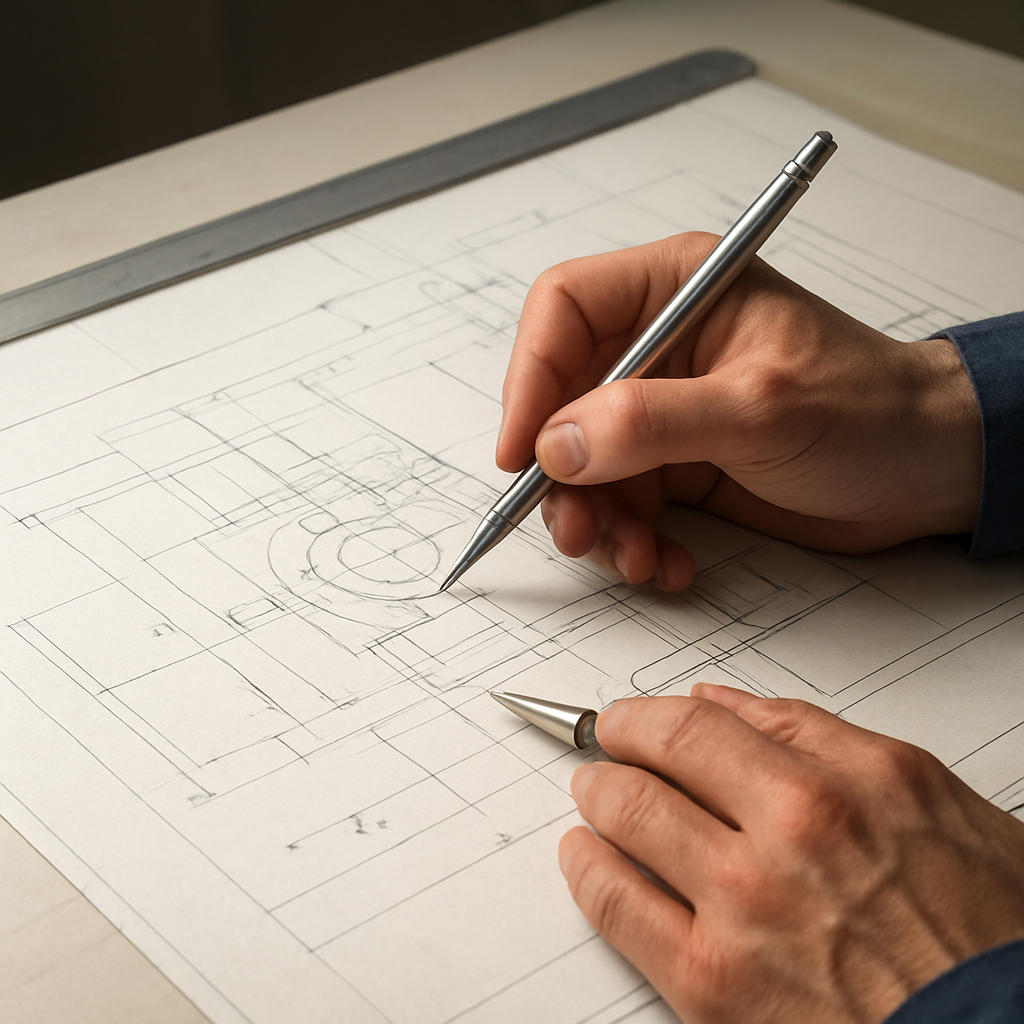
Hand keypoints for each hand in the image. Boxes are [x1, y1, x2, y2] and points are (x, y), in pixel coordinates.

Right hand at [496, 233, 981, 590]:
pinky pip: (621, 504)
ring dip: (597, 521)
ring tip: (635, 557)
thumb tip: (560, 443)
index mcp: (680, 290)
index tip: (523, 450)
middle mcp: (661, 347)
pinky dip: (632, 541)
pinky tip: (668, 561)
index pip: (565, 310)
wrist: (925, 470)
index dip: (530, 377)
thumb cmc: (871, 412)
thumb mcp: (759, 410)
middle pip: (562, 399)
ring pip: (584, 464)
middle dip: (563, 474)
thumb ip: (652, 422)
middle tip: (577, 526)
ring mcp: (664, 410)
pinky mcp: (675, 463)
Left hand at [559, 685, 1023, 1023]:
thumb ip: (818, 738)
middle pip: (661, 754)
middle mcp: (795, 828)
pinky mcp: (713, 983)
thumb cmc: (986, 934)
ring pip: (628, 814)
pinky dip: (586, 868)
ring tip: (592, 793)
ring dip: (596, 793)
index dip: (654, 713)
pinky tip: (583, 856)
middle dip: (616, 741)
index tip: (636, 717)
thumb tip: (726, 704)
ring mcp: (747, 905)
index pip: (710, 720)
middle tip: (604, 743)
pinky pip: (616, 903)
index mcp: (851, 780)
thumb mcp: (929, 802)